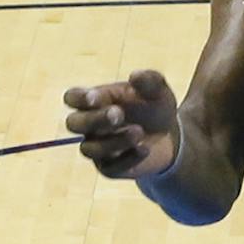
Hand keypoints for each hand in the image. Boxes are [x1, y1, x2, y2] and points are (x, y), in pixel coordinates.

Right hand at [63, 71, 178, 178]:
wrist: (170, 135)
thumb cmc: (155, 106)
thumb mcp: (158, 90)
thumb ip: (149, 81)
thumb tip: (134, 75)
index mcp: (96, 100)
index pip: (73, 97)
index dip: (79, 98)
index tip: (95, 97)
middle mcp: (90, 125)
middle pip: (74, 123)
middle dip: (94, 119)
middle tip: (118, 114)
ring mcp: (97, 147)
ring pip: (90, 149)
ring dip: (114, 141)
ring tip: (140, 132)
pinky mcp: (109, 168)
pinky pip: (110, 168)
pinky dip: (128, 158)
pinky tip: (145, 149)